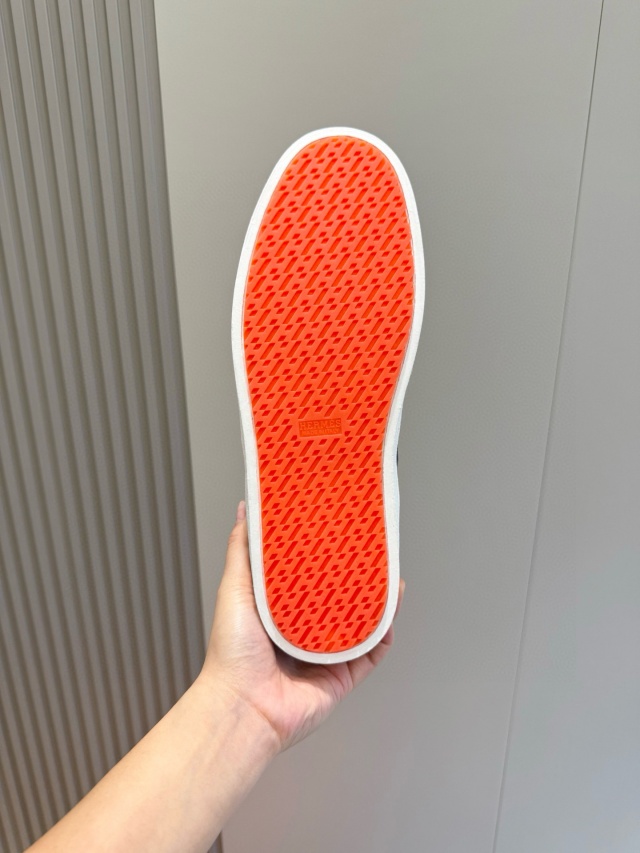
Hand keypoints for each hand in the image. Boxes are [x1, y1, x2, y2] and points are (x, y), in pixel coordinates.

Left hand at [200, 500, 404, 751]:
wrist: (244, 708)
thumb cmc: (233, 653)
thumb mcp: (235, 588)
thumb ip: (243, 550)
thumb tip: (247, 509)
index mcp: (279, 611)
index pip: (309, 577)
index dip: (326, 556)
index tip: (341, 533)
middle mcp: (303, 633)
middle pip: (339, 599)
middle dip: (357, 577)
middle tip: (374, 552)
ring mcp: (324, 656)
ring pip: (360, 624)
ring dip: (378, 602)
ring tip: (391, 577)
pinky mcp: (341, 678)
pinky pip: (371, 654)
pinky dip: (384, 635)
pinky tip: (391, 614)